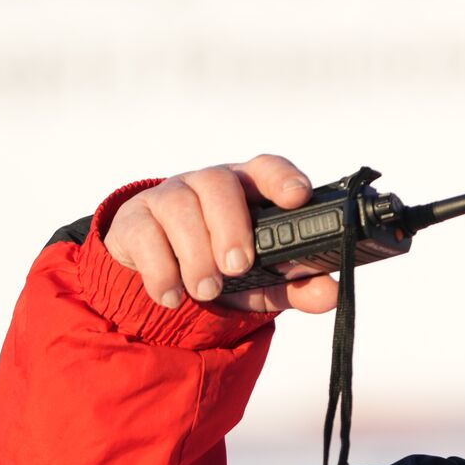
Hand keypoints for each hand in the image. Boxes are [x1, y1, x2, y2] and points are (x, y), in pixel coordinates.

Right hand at [104, 154, 338, 313]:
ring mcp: (168, 197)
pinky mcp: (134, 221)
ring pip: (178, 207)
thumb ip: (298, 285)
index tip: (297, 197)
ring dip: (195, 253)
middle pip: (218, 184)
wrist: (166, 277)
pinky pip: (142, 234)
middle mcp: (209, 184)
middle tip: (238, 266)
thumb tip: (329, 295)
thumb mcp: (265, 280)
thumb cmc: (225, 266)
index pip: (267, 168)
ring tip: (206, 291)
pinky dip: (159, 270)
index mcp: (249, 190)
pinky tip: (172, 296)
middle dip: (230, 226)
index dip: (283, 178)